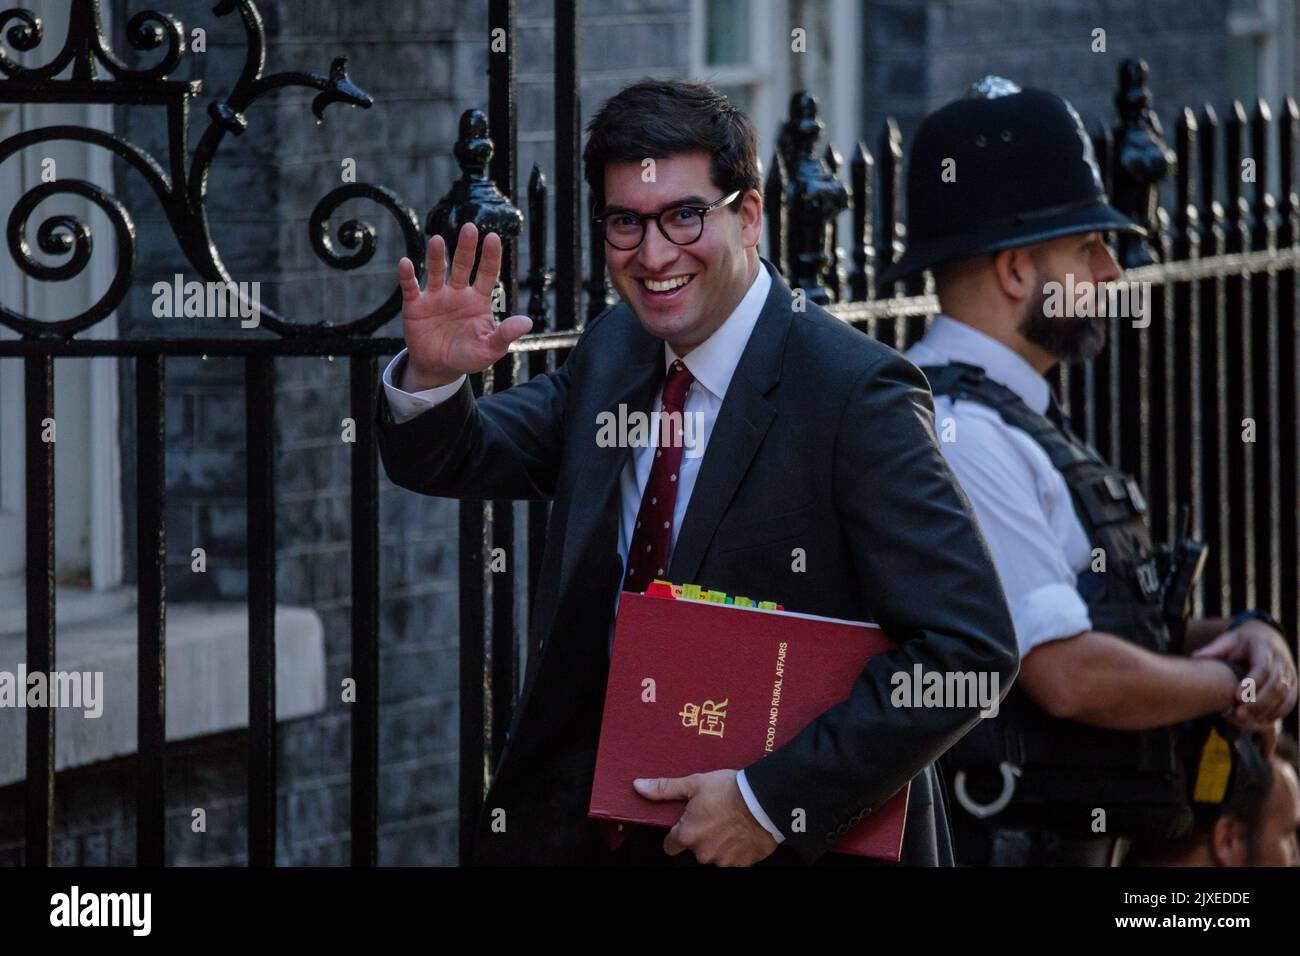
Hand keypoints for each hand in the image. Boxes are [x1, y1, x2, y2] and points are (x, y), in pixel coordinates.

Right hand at [396, 222, 531, 389]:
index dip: (490, 256)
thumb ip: (506, 335)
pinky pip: (411, 288)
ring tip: (437, 240)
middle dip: (466, 247)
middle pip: (463, 265)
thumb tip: (528, 322)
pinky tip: (406, 263)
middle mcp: (458, 292)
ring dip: (437, 256)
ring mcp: (436, 296)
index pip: (487, 273)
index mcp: (478, 299)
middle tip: (470, 227)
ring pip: (437, 271)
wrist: (439, 368)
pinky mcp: (415, 305)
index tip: (493, 237)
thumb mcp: (490, 349)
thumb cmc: (467, 356)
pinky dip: (407, 276)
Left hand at [634, 769, 777, 866]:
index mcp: (687, 835)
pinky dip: (737, 849)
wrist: (763, 801)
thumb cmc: (727, 790)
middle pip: (695, 849)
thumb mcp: (694, 784)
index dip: (677, 834)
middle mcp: (702, 853)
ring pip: (715, 854)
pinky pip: (735, 859)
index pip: (670, 845)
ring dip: (720, 843)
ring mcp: (723, 861)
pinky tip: (743, 832)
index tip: (687, 823)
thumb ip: (664, 789)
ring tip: (731, 822)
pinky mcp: (743, 864)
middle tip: (715, 816)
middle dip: (702, 837)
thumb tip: (638, 786)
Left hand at [1193, 619, 1297, 726]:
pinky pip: (1290, 700)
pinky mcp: (1293, 683)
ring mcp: (1289, 672)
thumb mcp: (1228, 640)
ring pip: (1285, 695)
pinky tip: (1263, 720)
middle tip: (1239, 713)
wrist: (1266, 636)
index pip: (1262, 667)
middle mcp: (1281, 660)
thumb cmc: (1242, 641)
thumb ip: (1214, 650)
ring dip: (1267, 710)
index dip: (1251, 683)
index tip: (1237, 697)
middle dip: (1258, 701)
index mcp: (1264, 647)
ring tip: (1248, 719)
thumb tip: (1195, 657)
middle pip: (1275, 684)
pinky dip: (1279, 712)